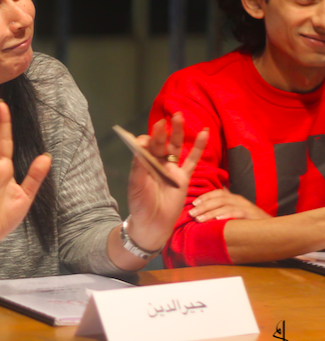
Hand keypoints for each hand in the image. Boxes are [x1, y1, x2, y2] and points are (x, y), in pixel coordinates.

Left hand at [125, 112, 207, 250]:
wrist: (152, 223)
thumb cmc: (140, 204)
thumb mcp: (136, 184)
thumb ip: (139, 165)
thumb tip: (141, 144)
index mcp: (143, 164)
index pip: (145, 146)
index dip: (147, 140)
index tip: (146, 139)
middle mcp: (157, 163)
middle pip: (161, 143)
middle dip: (162, 131)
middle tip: (165, 119)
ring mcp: (172, 169)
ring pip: (176, 147)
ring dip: (178, 132)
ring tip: (180, 116)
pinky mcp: (184, 177)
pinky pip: (192, 160)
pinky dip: (198, 147)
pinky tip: (204, 133)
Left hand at [189, 188, 269, 221]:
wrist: (274, 230)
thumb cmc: (251, 224)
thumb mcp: (236, 215)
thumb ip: (223, 212)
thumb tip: (204, 215)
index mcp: (235, 199)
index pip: (218, 193)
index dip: (205, 197)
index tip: (193, 203)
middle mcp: (240, 200)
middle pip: (219, 199)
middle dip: (203, 206)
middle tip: (191, 213)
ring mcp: (247, 207)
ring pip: (225, 206)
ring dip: (210, 212)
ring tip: (199, 219)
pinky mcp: (252, 216)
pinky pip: (238, 213)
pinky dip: (227, 215)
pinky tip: (218, 220)